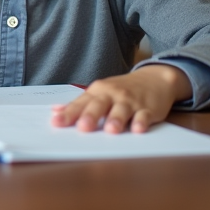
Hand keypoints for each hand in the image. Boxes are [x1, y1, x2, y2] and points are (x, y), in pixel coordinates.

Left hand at [51, 64, 191, 133]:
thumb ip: (80, 103)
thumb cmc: (122, 90)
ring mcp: (131, 101)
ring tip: (110, 130)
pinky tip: (138, 129)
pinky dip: (142, 122)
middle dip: (91, 116)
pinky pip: (144, 115)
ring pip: (122, 110)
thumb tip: (55, 110)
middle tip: (83, 128)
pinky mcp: (148, 108)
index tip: (56, 122)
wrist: (154, 79)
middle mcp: (112, 94)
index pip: (80, 103)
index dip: (69, 113)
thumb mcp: (100, 92)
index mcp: (98, 91)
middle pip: (99, 105)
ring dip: (116, 119)